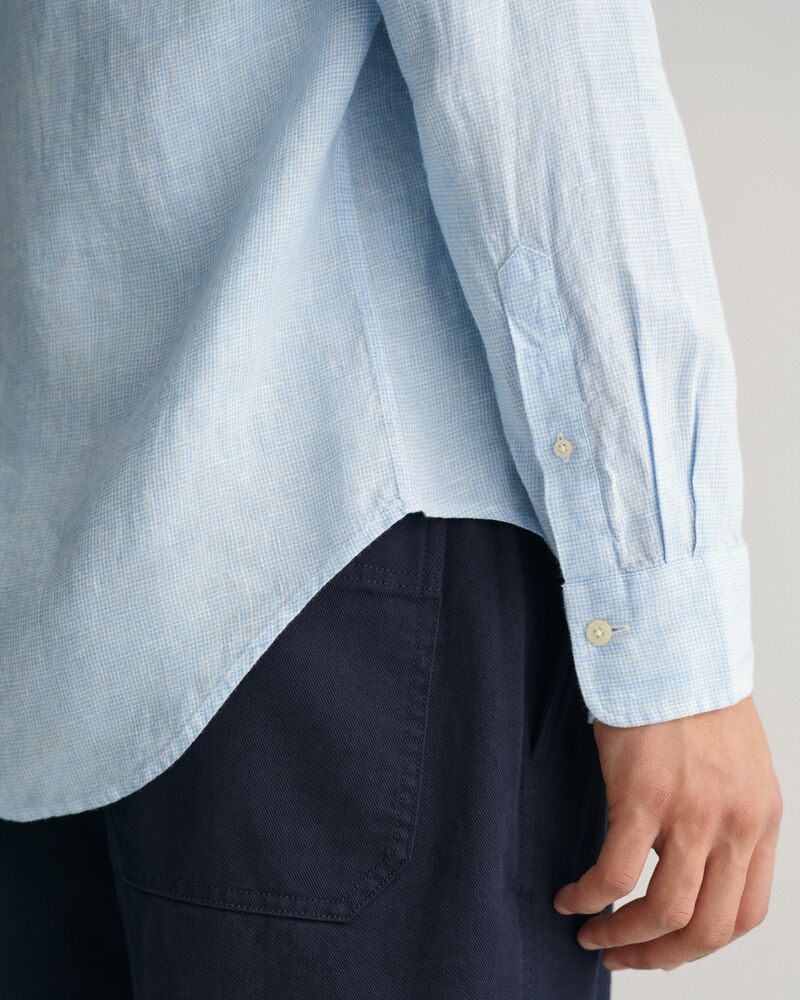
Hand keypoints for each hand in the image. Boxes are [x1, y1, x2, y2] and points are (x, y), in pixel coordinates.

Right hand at [552, 695, 781, 971]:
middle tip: (623, 955)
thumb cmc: (691, 694)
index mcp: (760, 820)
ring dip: (625, 938)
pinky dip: (592, 897)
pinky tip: (571, 898)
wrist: (672, 644)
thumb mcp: (731, 763)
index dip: (702, 941)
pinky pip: (616, 874)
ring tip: (593, 934)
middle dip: (661, 956)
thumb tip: (677, 855)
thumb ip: (719, 814)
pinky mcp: (644, 796)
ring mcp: (692, 813)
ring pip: (665, 913)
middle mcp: (734, 825)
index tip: (666, 945)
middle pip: (708, 929)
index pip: (746, 913)